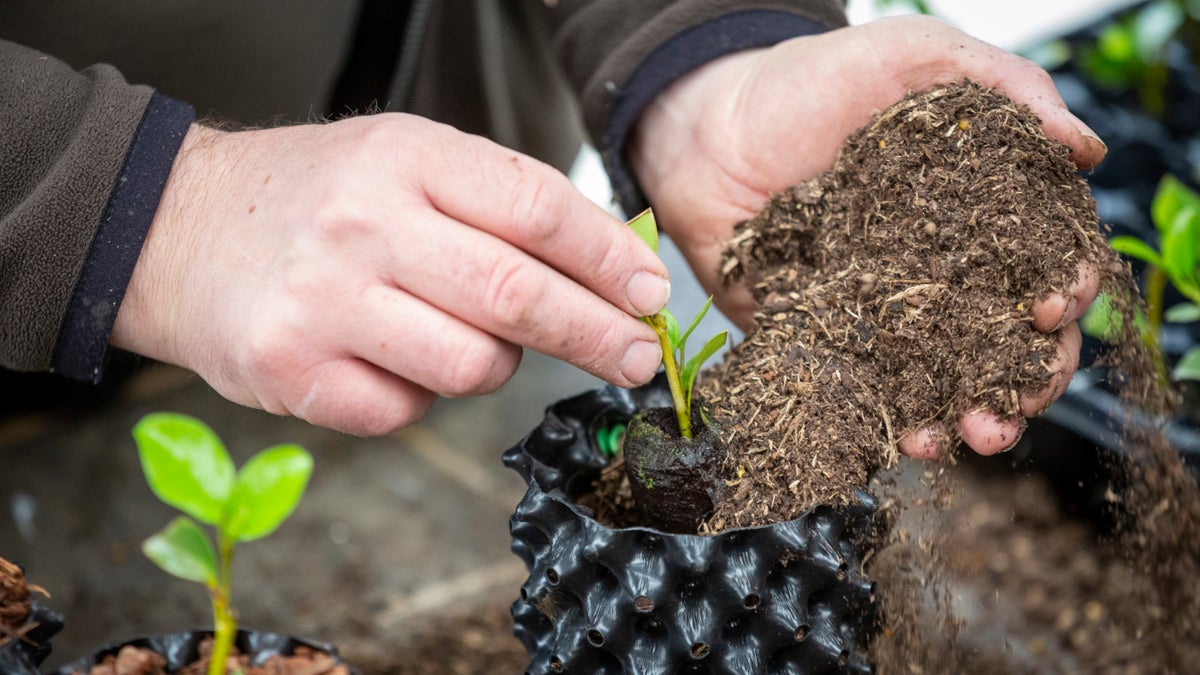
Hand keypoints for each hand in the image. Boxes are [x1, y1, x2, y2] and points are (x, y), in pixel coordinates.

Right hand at [112, 114, 669, 434]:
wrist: (177, 227)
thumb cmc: (316, 197)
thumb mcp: (404, 161)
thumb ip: (498, 205)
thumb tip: (610, 268)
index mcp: (405, 157)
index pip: (537, 210)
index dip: (609, 259)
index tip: (651, 295)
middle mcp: (364, 224)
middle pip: (517, 294)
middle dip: (596, 334)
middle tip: (635, 356)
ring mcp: (323, 301)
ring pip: (471, 365)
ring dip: (493, 365)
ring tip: (462, 337)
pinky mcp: (292, 369)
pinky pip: (406, 410)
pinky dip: (420, 395)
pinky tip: (390, 359)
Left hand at [630, 15, 1103, 456]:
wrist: (710, 126)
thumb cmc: (812, 83)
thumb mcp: (914, 58)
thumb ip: (1005, 89)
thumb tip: (1085, 150)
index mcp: (977, 215)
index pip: (1043, 266)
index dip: (1062, 293)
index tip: (1051, 307)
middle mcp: (938, 275)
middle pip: (1005, 342)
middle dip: (1025, 382)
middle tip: (1017, 402)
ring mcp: (883, 316)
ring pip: (945, 382)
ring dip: (970, 419)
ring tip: (972, 436)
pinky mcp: (826, 342)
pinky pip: (867, 396)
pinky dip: (891, 425)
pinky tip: (905, 441)